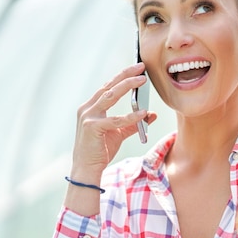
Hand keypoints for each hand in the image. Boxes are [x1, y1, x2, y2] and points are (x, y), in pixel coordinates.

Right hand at [70, 62, 156, 181]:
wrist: (86, 169)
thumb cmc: (100, 150)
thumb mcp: (118, 134)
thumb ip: (133, 123)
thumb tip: (151, 114)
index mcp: (91, 107)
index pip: (108, 86)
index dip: (122, 76)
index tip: (137, 67)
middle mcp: (87, 108)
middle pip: (109, 86)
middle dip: (126, 75)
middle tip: (142, 67)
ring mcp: (87, 117)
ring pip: (110, 96)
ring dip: (127, 86)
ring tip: (143, 80)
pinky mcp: (92, 128)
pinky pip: (115, 120)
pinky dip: (130, 116)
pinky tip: (143, 112)